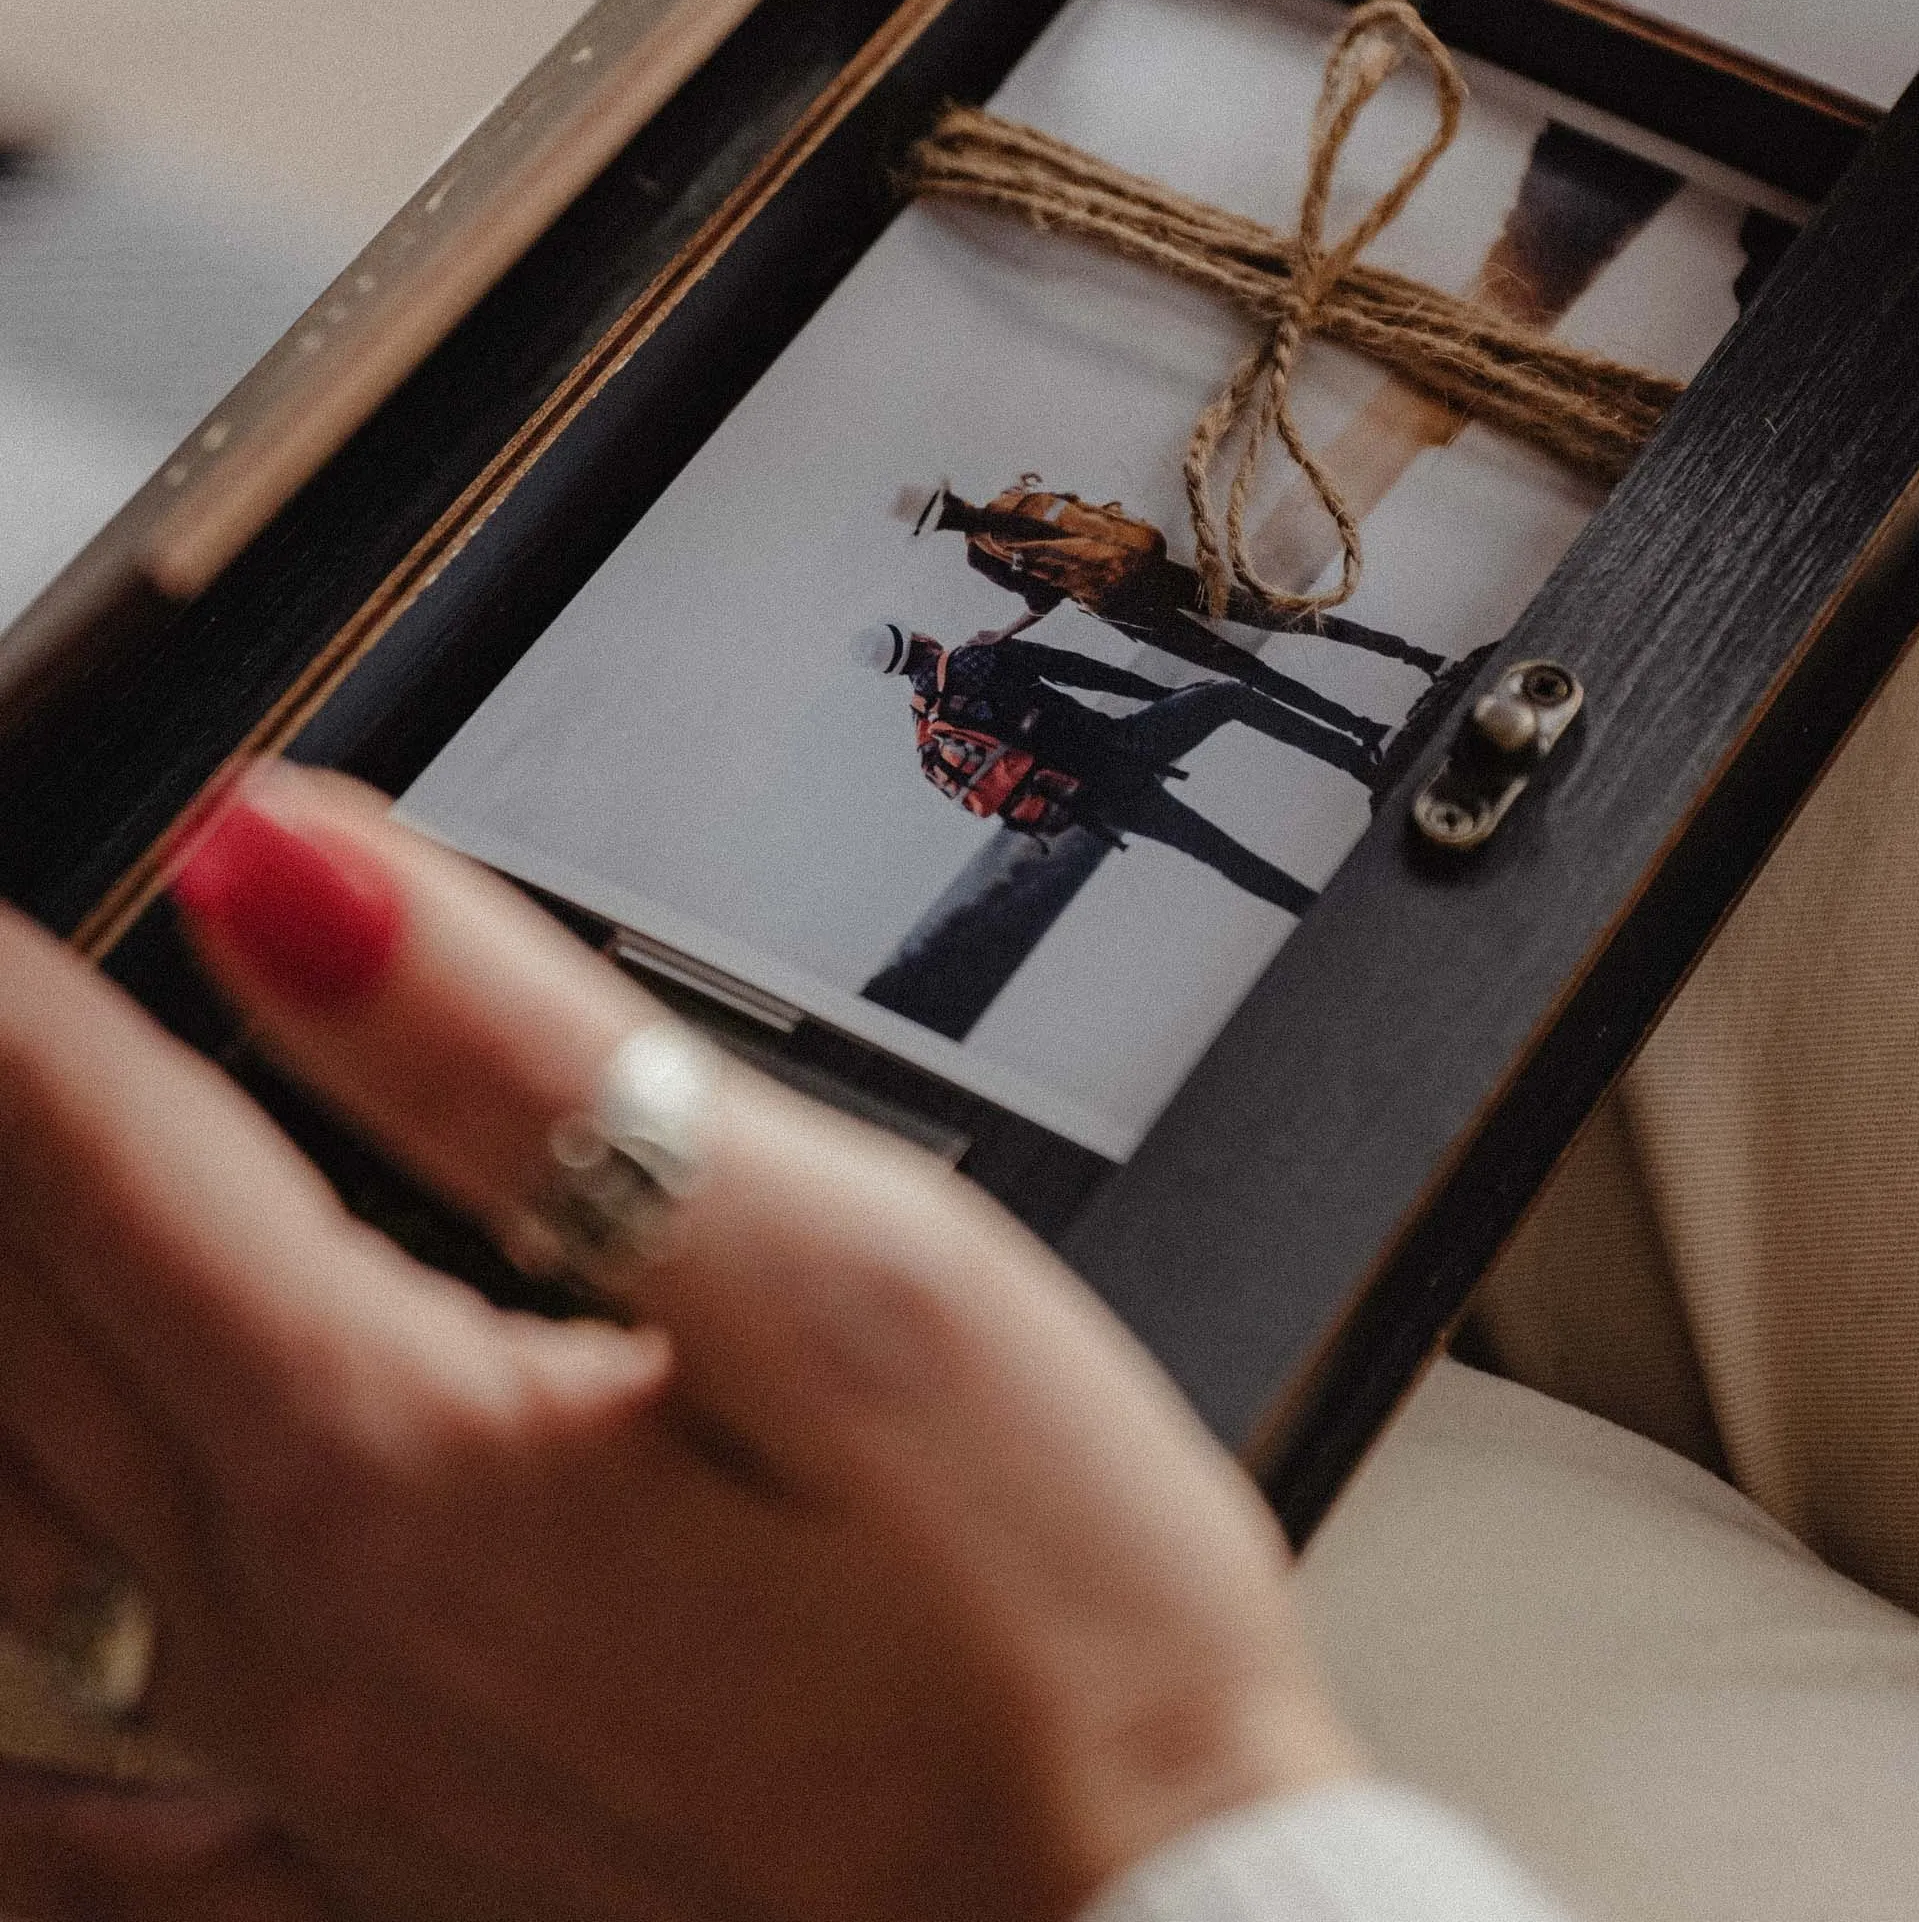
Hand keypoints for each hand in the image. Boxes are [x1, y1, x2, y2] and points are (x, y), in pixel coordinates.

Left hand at [0, 768, 1351, 1921]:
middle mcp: (295, 1638)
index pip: (99, 1155)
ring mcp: (317, 1782)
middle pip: (24, 1323)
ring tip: (2, 1205)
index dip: (11, 997)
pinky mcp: (388, 1880)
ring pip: (24, 1514)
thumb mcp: (836, 1277)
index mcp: (382, 1459)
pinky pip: (84, 1806)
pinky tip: (10, 1680)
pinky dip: (17, 1698)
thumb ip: (522, 1061)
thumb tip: (282, 870)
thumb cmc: (1042, 1641)